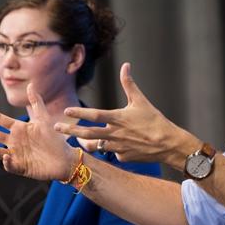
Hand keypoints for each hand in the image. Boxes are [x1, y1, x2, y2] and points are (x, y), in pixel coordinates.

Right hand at [0, 85, 74, 180]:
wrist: (66, 158)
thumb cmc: (55, 139)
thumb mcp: (44, 119)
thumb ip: (37, 103)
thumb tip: (30, 85)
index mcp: (18, 129)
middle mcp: (14, 141)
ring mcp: (16, 155)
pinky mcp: (21, 167)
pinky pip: (10, 166)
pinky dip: (7, 162)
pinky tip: (7, 157)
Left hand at [56, 63, 194, 163]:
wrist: (168, 144)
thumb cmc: (155, 120)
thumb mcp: (141, 101)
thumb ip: (129, 84)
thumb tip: (126, 66)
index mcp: (118, 118)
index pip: (94, 115)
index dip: (78, 113)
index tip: (65, 111)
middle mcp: (115, 134)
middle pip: (87, 133)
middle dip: (70, 130)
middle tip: (56, 128)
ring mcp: (118, 148)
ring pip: (96, 146)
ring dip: (85, 142)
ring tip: (77, 139)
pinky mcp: (123, 158)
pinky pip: (112, 154)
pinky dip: (111, 150)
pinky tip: (114, 147)